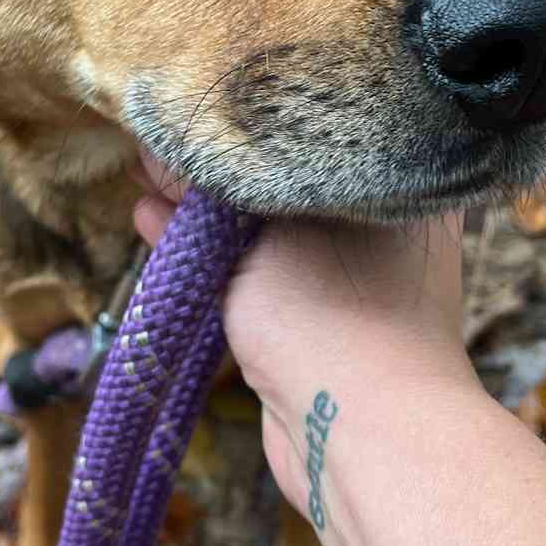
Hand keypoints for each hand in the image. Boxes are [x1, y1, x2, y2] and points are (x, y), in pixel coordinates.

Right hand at [133, 156, 469, 527]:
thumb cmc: (334, 315)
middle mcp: (386, 228)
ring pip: (267, 235)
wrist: (369, 438)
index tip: (196, 106)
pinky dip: (211, 257)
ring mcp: (352, 282)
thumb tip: (155, 147)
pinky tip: (155, 223)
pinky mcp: (318, 326)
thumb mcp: (259, 237)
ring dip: (203, 215)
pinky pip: (257, 278)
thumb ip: (207, 192)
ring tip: (145, 180)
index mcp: (400, 186)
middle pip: (288, 184)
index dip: (256, 120)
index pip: (322, 133)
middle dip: (219, 169)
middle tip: (157, 142)